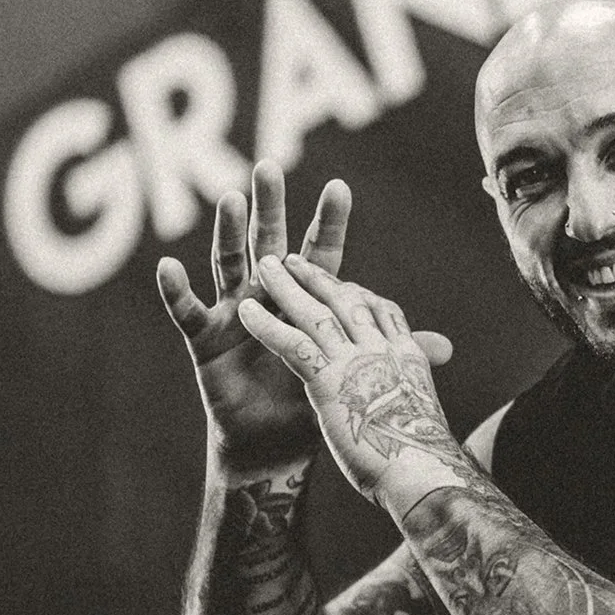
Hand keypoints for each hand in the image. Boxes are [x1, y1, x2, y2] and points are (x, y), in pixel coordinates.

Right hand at [156, 164, 453, 469]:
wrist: (275, 447)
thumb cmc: (311, 402)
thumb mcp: (352, 373)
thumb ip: (391, 353)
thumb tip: (445, 347)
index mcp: (303, 302)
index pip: (319, 255)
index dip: (329, 224)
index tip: (342, 187)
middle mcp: (265, 296)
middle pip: (269, 243)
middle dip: (269, 206)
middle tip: (270, 167)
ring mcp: (233, 313)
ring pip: (228, 264)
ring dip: (228, 232)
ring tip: (230, 199)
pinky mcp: (205, 339)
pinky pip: (188, 311)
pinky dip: (176, 290)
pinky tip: (168, 265)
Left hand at [238, 253, 462, 501]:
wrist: (425, 475)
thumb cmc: (426, 460)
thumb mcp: (422, 420)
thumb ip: (410, 403)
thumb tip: (414, 410)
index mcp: (409, 358)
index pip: (386, 314)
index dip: (360, 295)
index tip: (344, 284)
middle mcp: (385, 350)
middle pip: (349, 301)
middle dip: (320, 278)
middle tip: (294, 259)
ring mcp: (359, 362)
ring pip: (317, 312)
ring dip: (287, 287)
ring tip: (263, 265)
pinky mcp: (332, 382)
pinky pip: (294, 343)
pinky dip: (268, 324)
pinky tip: (246, 311)